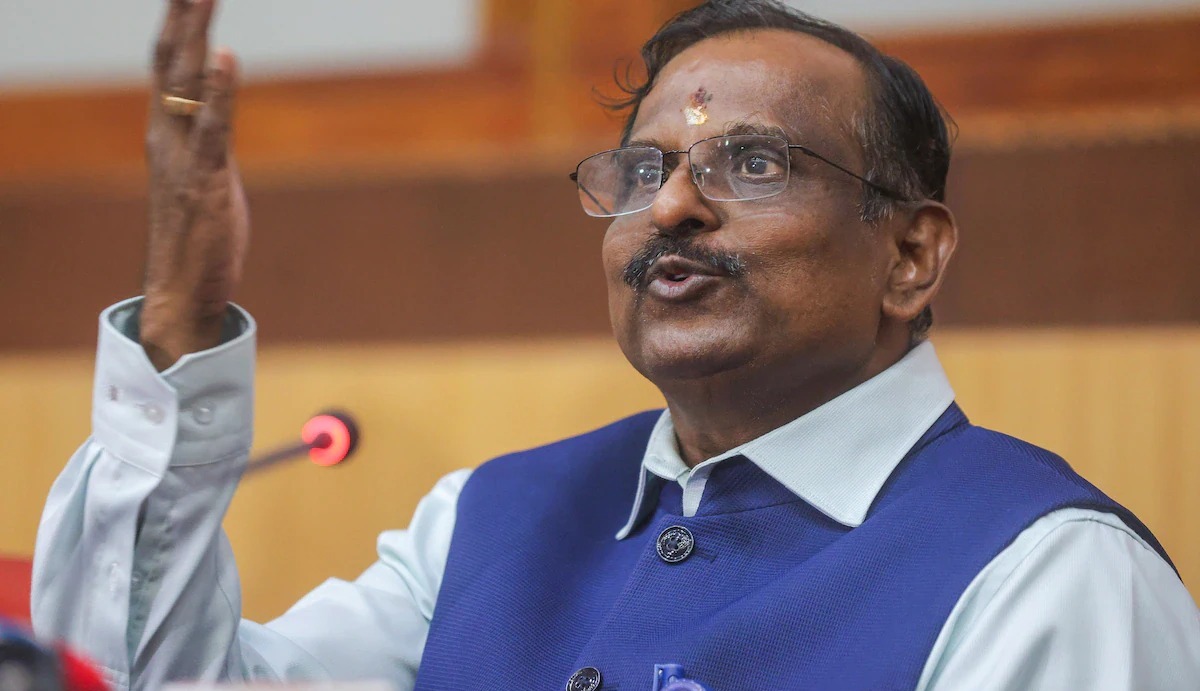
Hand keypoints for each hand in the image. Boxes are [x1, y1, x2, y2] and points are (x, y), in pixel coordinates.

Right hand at [141, 0, 248, 370]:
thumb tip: (218, 109)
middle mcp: (166, 139)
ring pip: (184, 86)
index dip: (178, 23)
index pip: (167, 65)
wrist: (181, 293)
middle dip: (181, 15)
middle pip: (169, 62)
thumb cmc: (197, 238)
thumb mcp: (205, 177)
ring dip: (195, 36)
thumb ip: (209, 139)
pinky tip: (225, 58)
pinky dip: (218, 91)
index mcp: (165, 135)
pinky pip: (211, 129)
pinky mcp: (204, 183)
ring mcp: (182, 159)